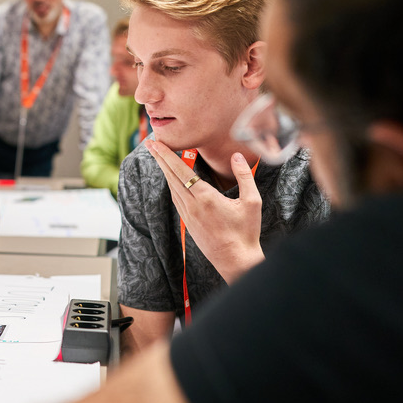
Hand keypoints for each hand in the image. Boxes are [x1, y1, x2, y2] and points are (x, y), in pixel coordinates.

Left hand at [144, 140, 264, 282]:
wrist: (235, 260)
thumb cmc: (246, 232)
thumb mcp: (252, 202)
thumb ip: (244, 176)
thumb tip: (237, 156)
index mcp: (205, 198)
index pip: (181, 171)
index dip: (167, 155)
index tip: (155, 143)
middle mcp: (192, 206)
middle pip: (170, 177)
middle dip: (159, 158)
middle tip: (149, 142)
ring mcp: (188, 215)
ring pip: (171, 188)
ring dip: (164, 170)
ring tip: (158, 156)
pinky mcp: (188, 222)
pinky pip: (176, 198)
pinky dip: (171, 184)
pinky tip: (170, 179)